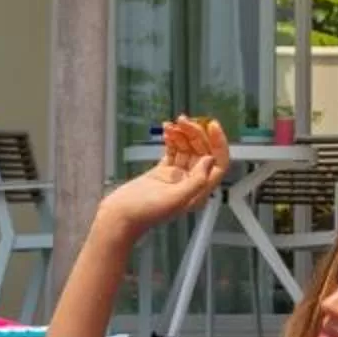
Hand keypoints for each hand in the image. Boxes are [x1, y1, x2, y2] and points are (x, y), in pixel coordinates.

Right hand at [98, 115, 229, 236]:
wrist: (119, 215)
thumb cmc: (144, 213)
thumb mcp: (175, 199)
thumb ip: (196, 181)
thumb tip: (209, 160)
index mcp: (198, 192)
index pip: (217, 164)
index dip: (218, 143)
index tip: (211, 125)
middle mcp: (190, 184)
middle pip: (202, 152)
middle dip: (195, 134)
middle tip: (184, 121)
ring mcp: (176, 177)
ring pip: (187, 149)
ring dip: (183, 133)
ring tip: (174, 123)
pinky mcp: (162, 172)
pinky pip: (173, 151)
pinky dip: (172, 139)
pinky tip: (168, 129)